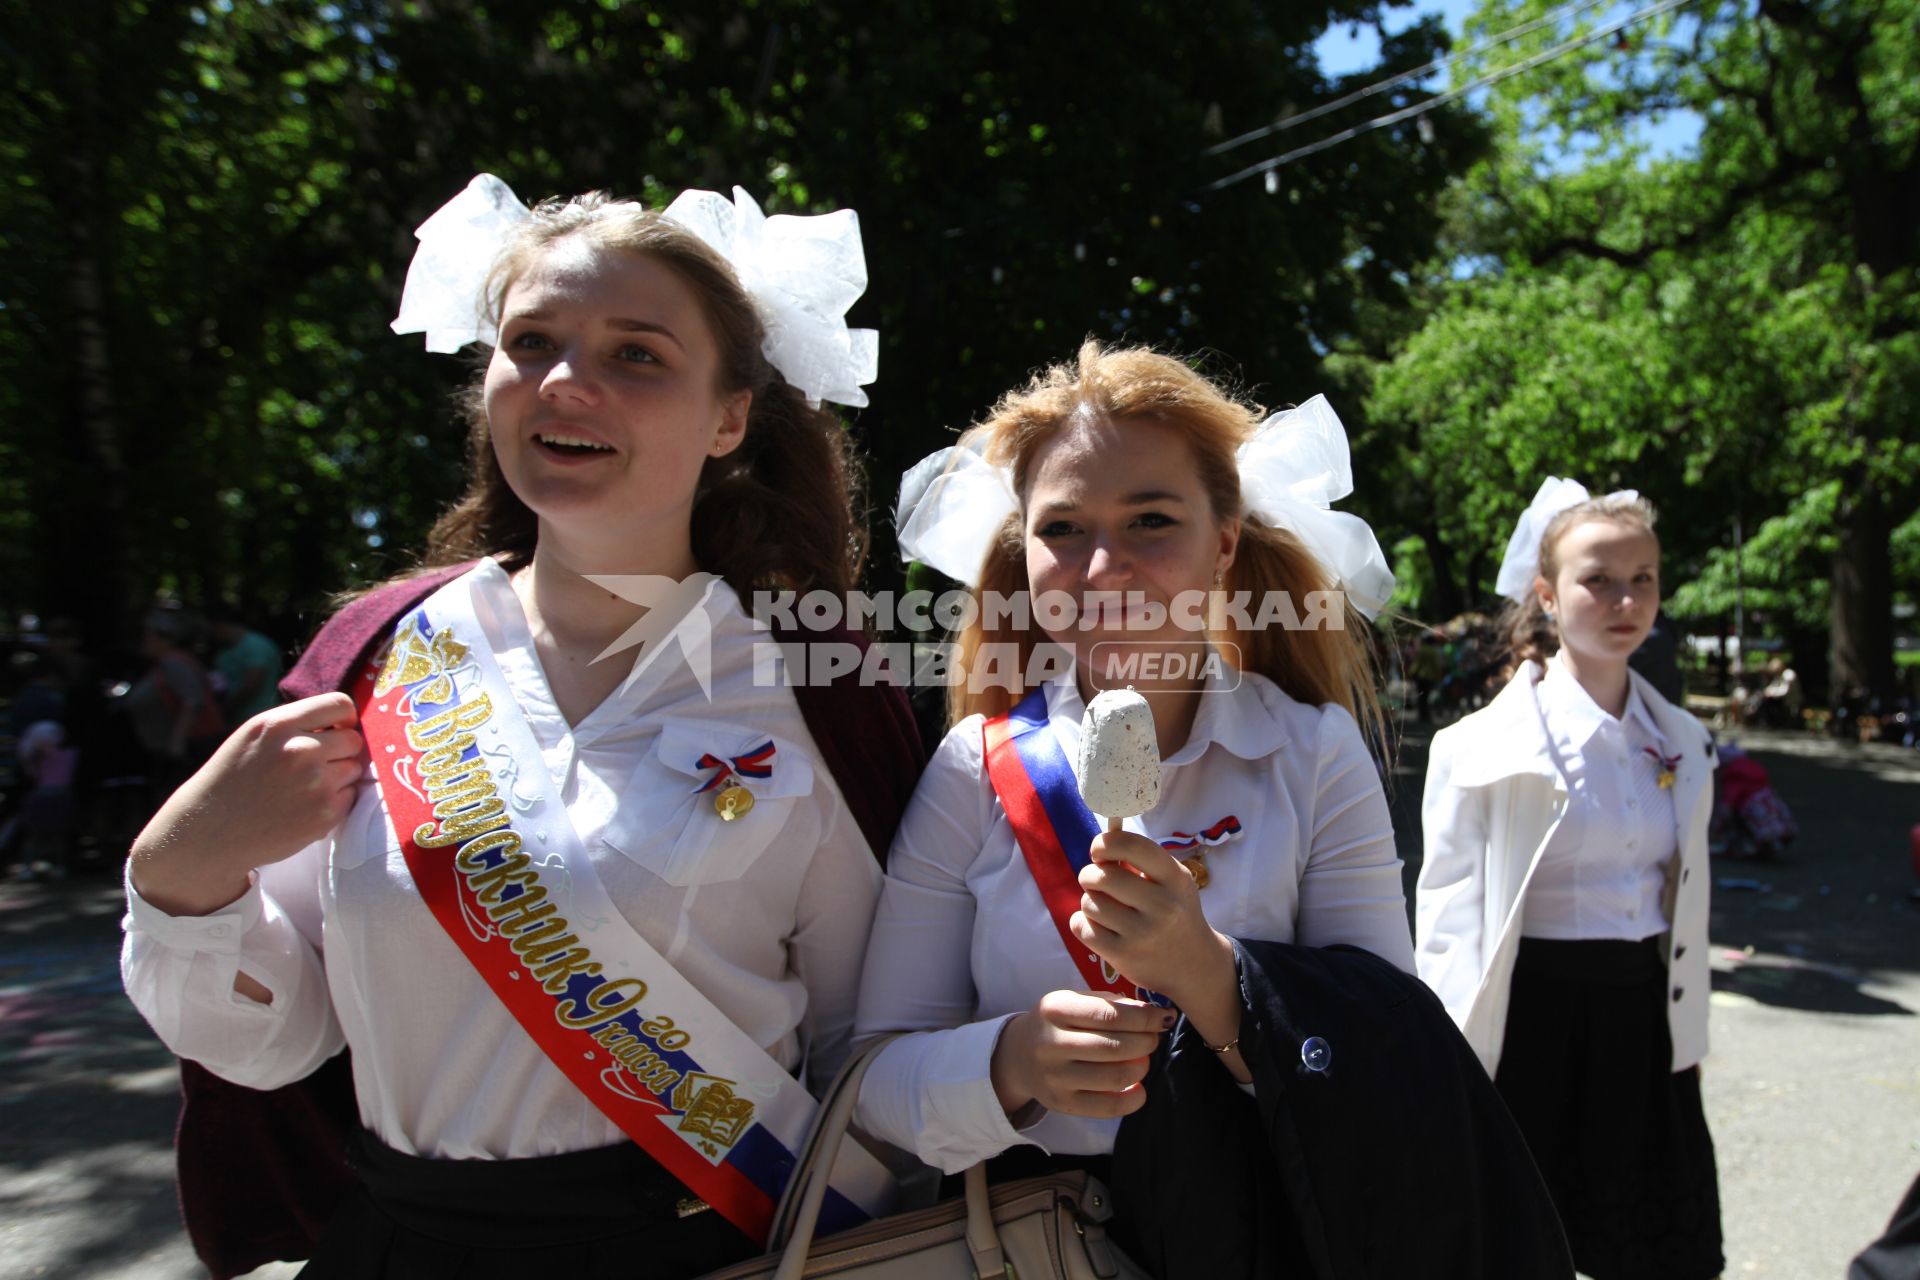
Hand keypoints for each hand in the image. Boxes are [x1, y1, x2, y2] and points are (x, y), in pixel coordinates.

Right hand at [130, 693, 365, 915]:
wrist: (209, 832)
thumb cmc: (234, 779)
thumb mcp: (255, 736)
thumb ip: (296, 724)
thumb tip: (346, 722)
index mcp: (278, 726)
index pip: (340, 704)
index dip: (344, 718)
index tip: (336, 729)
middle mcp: (299, 751)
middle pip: (353, 740)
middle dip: (340, 751)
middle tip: (314, 766)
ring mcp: (315, 784)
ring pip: (354, 769)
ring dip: (338, 778)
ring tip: (302, 789)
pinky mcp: (325, 814)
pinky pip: (350, 797)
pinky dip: (334, 802)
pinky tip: (303, 808)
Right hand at [989, 990, 1172, 1119]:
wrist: (1018, 1056)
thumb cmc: (1058, 1023)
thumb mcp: (1073, 1001)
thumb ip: (1110, 1003)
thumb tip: (1153, 1015)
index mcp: (1056, 1009)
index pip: (1110, 1015)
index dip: (1145, 1018)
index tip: (1163, 1018)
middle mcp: (1051, 1043)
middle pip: (1116, 1047)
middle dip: (1146, 1042)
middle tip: (1153, 1039)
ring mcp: (1055, 1077)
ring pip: (1116, 1077)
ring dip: (1142, 1067)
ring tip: (1143, 1059)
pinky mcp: (1062, 1104)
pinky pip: (1108, 1107)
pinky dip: (1133, 1098)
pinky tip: (1137, 1087)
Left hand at [1071, 830, 1233, 1009]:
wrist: (1193, 964)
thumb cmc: (1174, 911)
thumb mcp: (1171, 880)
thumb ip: (1140, 859)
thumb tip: (1101, 843)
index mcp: (1175, 879)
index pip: (1132, 846)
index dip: (1105, 843)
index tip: (1098, 850)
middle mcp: (1162, 905)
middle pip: (1102, 877)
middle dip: (1089, 875)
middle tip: (1095, 881)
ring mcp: (1142, 933)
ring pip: (1089, 903)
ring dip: (1090, 901)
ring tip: (1105, 908)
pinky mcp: (1123, 956)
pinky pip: (1081, 927)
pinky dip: (1082, 923)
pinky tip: (1098, 926)